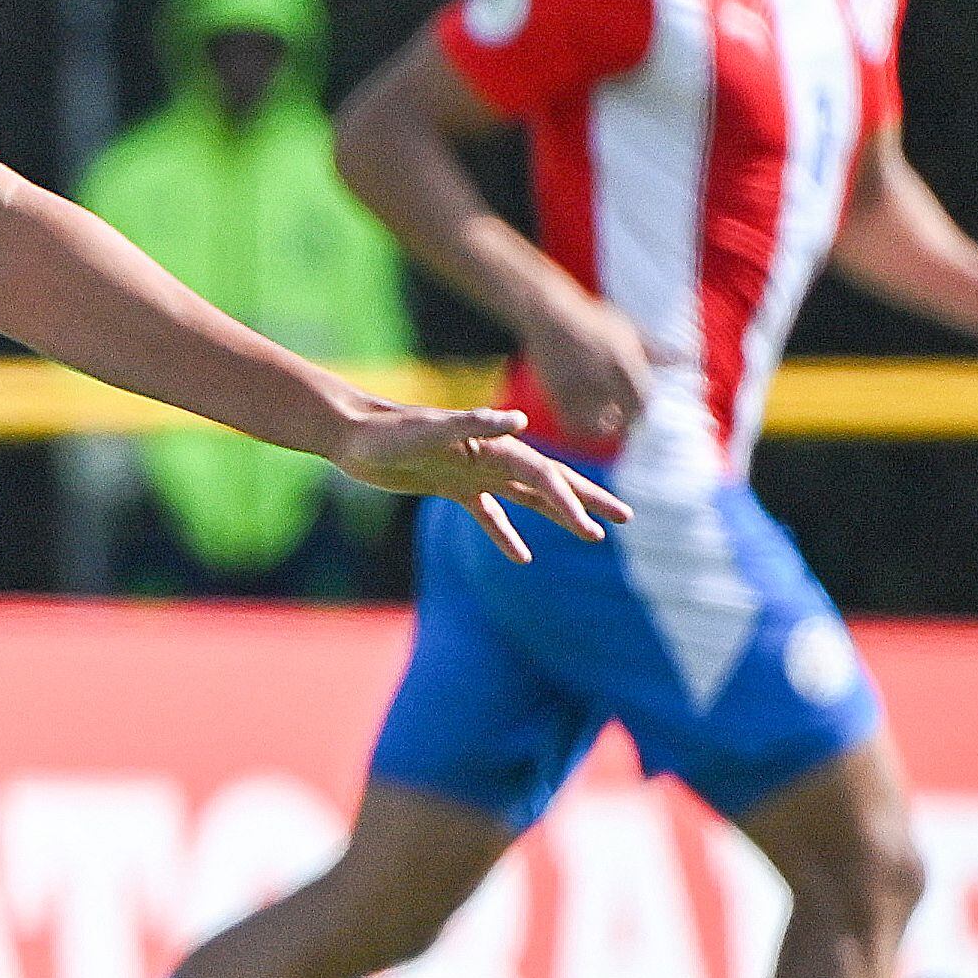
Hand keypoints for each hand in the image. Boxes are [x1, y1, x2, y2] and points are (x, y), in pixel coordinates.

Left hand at [329, 406, 634, 563]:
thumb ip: (473, 424)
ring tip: (592, 535)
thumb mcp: (429, 430)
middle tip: (625, 519)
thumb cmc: (389, 432)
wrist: (352, 435)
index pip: (543, 476)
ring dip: (559, 515)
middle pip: (551, 482)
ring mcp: (474, 473)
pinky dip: (506, 534)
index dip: (569, 501)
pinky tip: (523, 557)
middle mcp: (491, 456)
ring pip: (527, 498)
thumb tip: (517, 421)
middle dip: (587, 501)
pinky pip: (488, 514)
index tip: (590, 529)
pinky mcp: (451, 487)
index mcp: (494, 445)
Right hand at [513, 290, 658, 446]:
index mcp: (624, 362)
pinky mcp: (556, 394)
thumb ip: (656, 351)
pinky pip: (572, 425)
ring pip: (597, 425)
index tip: (637, 411)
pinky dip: (580, 428)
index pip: (643, 401)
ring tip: (605, 420)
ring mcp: (578, 387)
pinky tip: (583, 419)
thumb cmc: (592, 321)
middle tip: (622, 418)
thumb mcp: (628, 331)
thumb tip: (688, 359)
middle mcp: (603, 377)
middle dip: (625, 420)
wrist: (548, 315)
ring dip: (604, 428)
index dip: (641, 411)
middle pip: (624, 415)